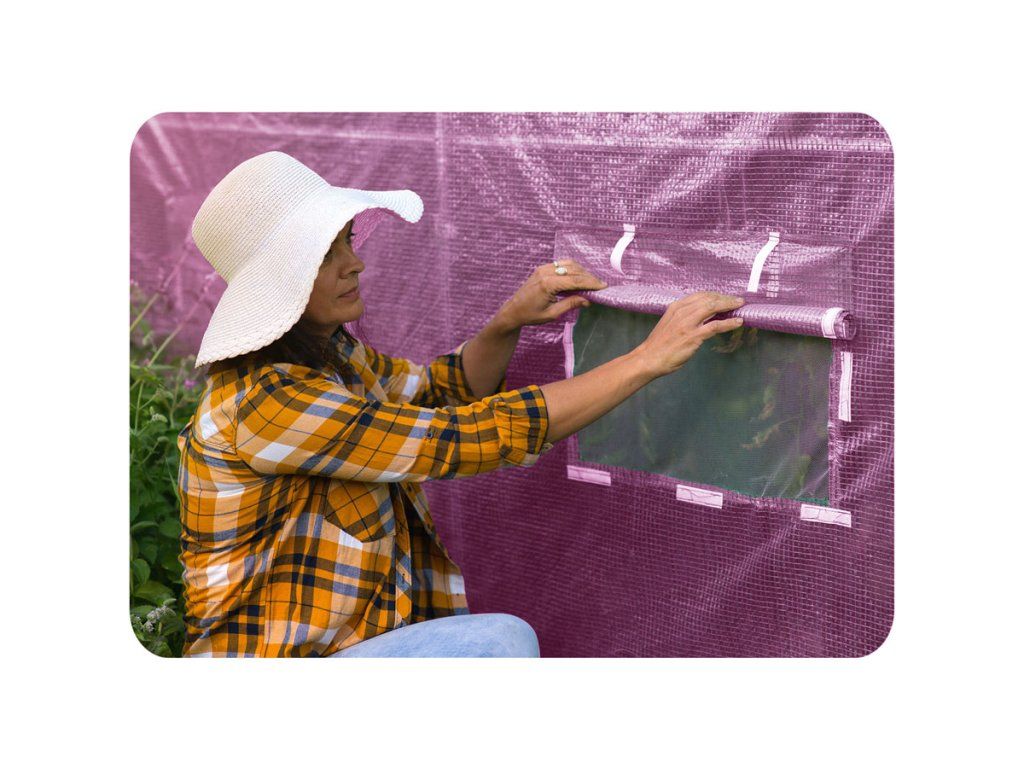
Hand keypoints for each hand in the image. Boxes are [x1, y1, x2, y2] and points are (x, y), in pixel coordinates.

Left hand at [493, 259, 607, 330]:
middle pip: (574, 270)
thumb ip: (570, 304)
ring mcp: (543, 268)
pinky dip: (572, 268)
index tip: (603, 286)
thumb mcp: (552, 314)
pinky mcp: (541, 268)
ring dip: (582, 271)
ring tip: (591, 281)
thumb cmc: (531, 315)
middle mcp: (546, 273)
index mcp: (548, 284)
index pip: (575, 280)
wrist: (513, 311)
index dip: (591, 283)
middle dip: (589, 277)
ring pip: (568, 264)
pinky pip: (560, 264)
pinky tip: (579, 276)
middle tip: (600, 285)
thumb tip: (588, 300)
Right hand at [629, 291, 744, 378]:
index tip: (725, 297)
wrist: (649, 358)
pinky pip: (715, 326)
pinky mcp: (693, 336)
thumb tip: (700, 316)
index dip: (715, 295)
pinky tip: (738, 322)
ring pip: (713, 308)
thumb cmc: (659, 345)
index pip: (700, 295)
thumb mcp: (669, 324)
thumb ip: (683, 317)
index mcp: (676, 307)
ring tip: (740, 306)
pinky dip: (729, 323)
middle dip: (725, 298)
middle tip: (737, 300)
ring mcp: (688, 323)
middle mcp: (682, 312)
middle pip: (709, 298)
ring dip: (729, 305)